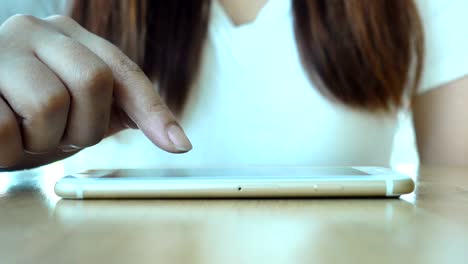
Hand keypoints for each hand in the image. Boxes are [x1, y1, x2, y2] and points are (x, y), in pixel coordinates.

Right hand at [0, 15, 191, 167]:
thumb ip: (119, 110)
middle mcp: (36, 31)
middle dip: (84, 127)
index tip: (179, 144)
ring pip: (48, 104)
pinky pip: (2, 126)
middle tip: (60, 137)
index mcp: (70, 37)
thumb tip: (176, 139)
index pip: (123, 72)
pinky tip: (2, 138)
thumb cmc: (26, 112)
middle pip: (92, 81)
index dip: (153, 111)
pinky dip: (7, 147)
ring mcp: (0, 49)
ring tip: (25, 134)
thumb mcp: (77, 109)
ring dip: (41, 140)